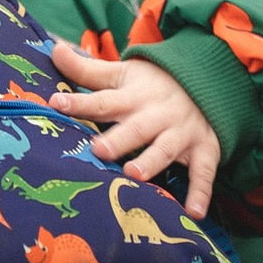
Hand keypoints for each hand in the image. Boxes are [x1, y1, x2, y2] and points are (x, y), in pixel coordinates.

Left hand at [50, 39, 219, 218]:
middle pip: (136, 127)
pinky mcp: (205, 149)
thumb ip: (87, 69)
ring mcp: (182, 132)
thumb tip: (54, 50)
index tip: (56, 103)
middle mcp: (157, 114)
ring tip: (134, 174)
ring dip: (152, 161)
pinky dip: (201, 192)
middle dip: (118, 139)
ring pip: (166, 148)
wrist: (207, 80)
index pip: (104, 100)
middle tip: (98, 150)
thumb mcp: (122, 73)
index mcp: (134, 96)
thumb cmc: (154, 84)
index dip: (80, 102)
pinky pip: (204, 171)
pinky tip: (193, 212)